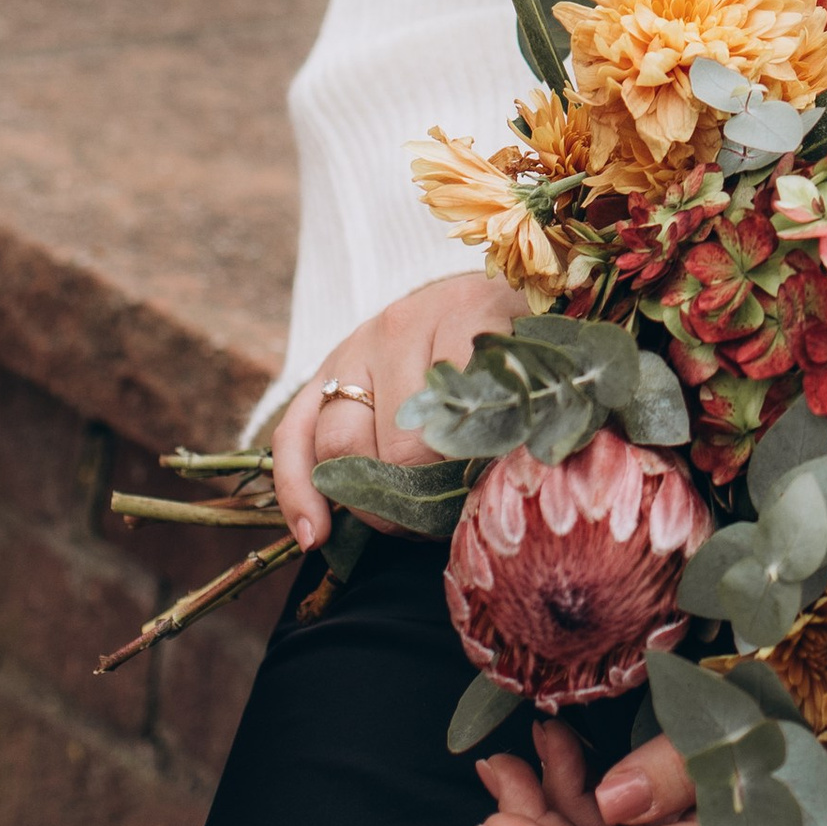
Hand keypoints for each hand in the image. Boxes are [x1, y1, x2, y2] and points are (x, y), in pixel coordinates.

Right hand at [270, 270, 519, 547]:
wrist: (475, 290)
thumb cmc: (511, 333)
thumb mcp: (534, 355)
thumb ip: (524, 405)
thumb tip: (512, 479)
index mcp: (465, 313)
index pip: (460, 413)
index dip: (470, 471)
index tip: (486, 497)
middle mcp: (400, 326)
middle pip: (399, 440)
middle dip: (421, 500)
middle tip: (447, 523)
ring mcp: (353, 348)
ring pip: (340, 444)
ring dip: (370, 503)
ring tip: (401, 528)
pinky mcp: (320, 374)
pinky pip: (292, 436)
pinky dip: (298, 491)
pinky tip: (316, 535)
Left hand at [473, 724, 736, 825]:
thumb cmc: (808, 708)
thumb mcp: (745, 723)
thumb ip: (679, 768)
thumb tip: (611, 799)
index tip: (494, 823)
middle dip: (539, 823)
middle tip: (498, 767)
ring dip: (561, 798)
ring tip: (536, 741)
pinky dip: (593, 791)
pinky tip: (572, 749)